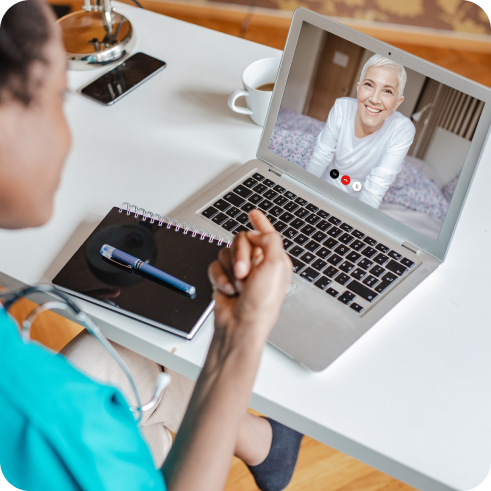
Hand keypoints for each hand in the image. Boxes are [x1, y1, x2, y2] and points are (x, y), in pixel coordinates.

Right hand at [208, 210, 291, 343]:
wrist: (240, 326)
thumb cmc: (262, 303)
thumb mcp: (276, 265)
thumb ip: (269, 239)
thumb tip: (255, 232)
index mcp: (275, 260)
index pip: (266, 234)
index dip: (260, 222)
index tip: (253, 213)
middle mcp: (258, 264)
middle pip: (241, 239)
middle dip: (240, 255)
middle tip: (245, 272)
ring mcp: (240, 272)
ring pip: (226, 252)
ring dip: (230, 269)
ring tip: (239, 286)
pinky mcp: (224, 279)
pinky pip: (215, 265)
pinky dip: (219, 278)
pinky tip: (228, 290)